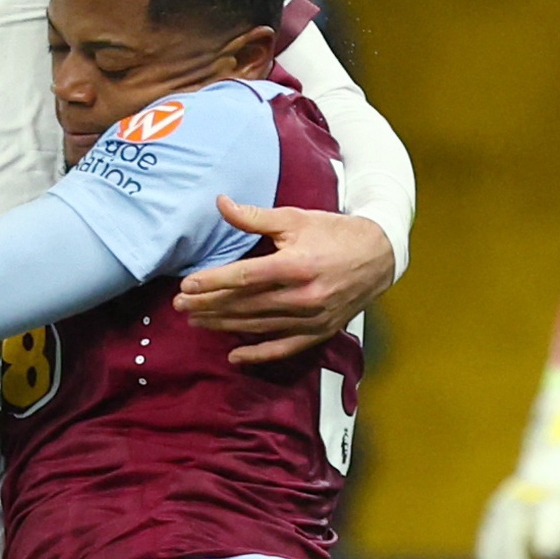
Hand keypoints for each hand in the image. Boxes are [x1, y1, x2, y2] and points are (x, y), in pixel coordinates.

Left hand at [174, 203, 397, 364]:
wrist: (379, 256)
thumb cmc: (334, 233)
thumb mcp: (295, 218)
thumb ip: (255, 217)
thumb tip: (220, 202)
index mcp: (296, 265)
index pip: (245, 277)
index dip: (213, 282)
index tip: (186, 285)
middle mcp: (303, 296)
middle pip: (245, 304)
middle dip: (209, 305)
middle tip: (179, 305)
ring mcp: (311, 318)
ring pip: (258, 326)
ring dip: (224, 325)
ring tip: (196, 321)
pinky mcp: (319, 332)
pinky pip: (284, 348)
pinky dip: (258, 354)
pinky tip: (234, 356)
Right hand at [473, 451, 559, 558]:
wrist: (548, 459)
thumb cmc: (559, 483)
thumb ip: (554, 525)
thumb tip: (544, 552)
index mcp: (514, 509)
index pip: (510, 548)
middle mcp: (498, 513)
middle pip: (492, 552)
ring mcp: (495, 516)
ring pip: (487, 551)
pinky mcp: (498, 520)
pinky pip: (490, 548)